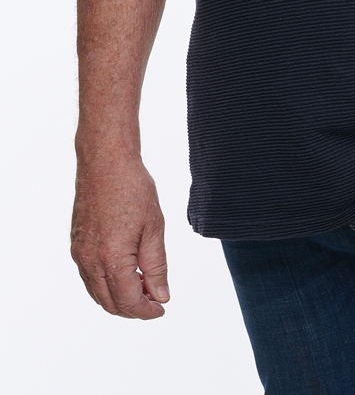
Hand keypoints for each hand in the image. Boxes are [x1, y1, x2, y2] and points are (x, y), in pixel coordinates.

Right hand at [71, 156, 169, 318]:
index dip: (147, 310)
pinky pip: (89, 278)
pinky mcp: (76, 245)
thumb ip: (156, 266)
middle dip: (133, 309)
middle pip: (110, 303)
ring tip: (142, 288)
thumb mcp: (154, 227)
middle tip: (154, 301)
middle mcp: (90, 261)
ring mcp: (79, 254)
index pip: (129, 301)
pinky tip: (123, 275)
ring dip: (118, 299)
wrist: (105, 162)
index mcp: (112, 258)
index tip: (162, 308)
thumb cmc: (133, 188)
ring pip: (97, 293)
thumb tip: (161, 295)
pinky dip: (105, 286)